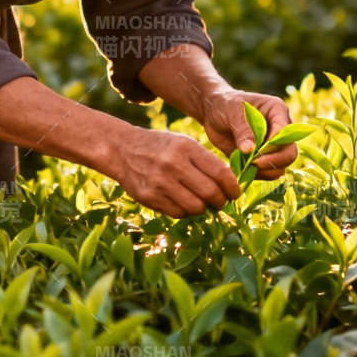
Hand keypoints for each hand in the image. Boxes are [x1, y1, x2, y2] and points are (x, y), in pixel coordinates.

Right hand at [104, 125, 242, 217]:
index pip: (220, 173)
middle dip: (220, 201)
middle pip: (210, 193)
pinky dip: (184, 211)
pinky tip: (180, 201)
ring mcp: (159, 182)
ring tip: (199, 201)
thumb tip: (230, 186)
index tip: (234, 193)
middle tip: (220, 201)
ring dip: (202, 208)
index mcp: (185, 147)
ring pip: (195, 208)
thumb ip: (205, 161)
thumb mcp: (183, 143)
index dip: (232, 187)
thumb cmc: (160, 147)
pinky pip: (177, 213)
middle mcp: (172, 164)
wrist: (121, 149)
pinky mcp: (148, 197)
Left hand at [198, 85, 297, 179]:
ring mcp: (272, 147)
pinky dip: (254, 175)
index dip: (274, 145)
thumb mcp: (232, 112)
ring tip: (244, 165)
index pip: (285, 132)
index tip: (257, 151)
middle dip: (274, 161)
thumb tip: (250, 151)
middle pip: (289, 153)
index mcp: (277, 111)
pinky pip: (265, 174)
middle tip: (254, 163)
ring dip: (264, 171)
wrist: (214, 113)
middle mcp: (280, 130)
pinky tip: (239, 169)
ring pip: (280, 167)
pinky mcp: (262, 159)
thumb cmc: (225, 105)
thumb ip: (243, 130)